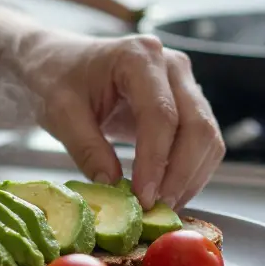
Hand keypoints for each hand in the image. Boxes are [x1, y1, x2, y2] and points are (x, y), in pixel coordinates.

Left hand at [23, 32, 225, 210]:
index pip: (161, 114)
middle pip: (196, 125)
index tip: (143, 197)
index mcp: (138, 56)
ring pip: (206, 136)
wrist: (58, 61)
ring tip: (161, 207)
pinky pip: (201, 141)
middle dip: (180, 174)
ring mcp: (183, 82)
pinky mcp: (186, 103)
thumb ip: (87, 148)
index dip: (155, 160)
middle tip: (156, 209)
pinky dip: (190, 171)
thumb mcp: (60, 112)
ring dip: (190, 177)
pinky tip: (166, 192)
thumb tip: (113, 187)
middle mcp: (171, 65)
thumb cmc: (57, 78)